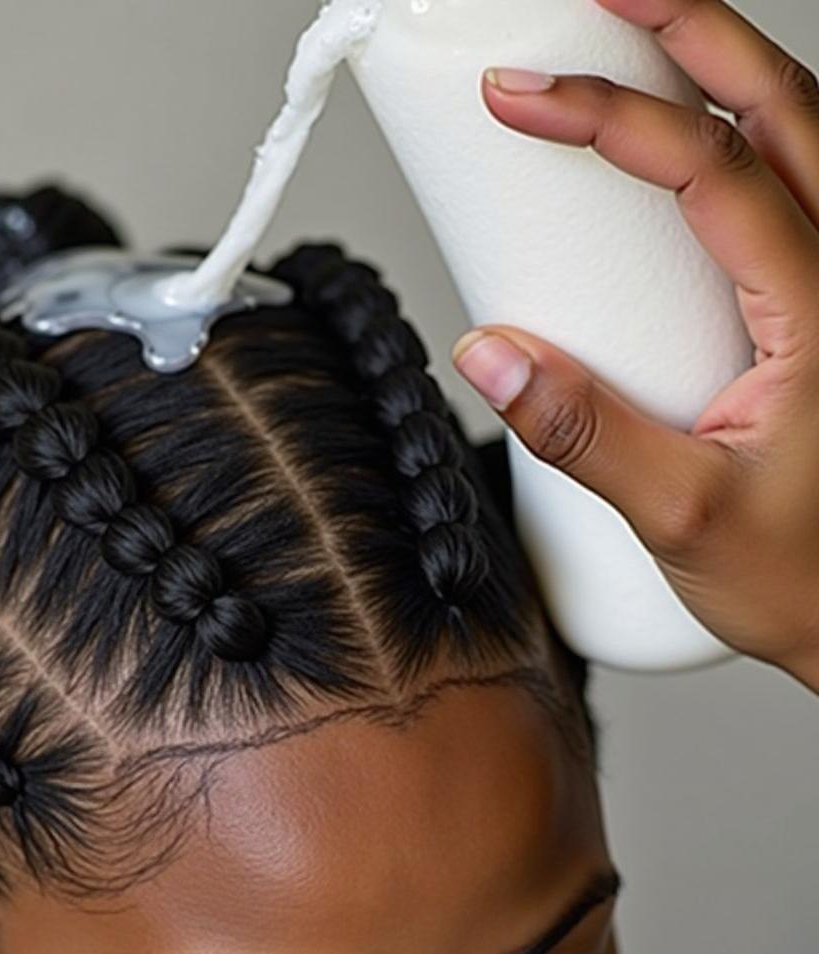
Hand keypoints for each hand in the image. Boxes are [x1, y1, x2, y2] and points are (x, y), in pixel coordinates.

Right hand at [452, 0, 818, 692]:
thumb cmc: (807, 577)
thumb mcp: (682, 515)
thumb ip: (584, 435)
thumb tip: (489, 354)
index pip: (710, 169)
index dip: (609, 116)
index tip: (518, 97)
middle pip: (781, 101)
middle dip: (688, 27)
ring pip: (801, 128)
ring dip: (723, 61)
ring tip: (640, 30)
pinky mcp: (815, 310)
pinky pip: (793, 185)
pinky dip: (741, 129)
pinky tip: (689, 136)